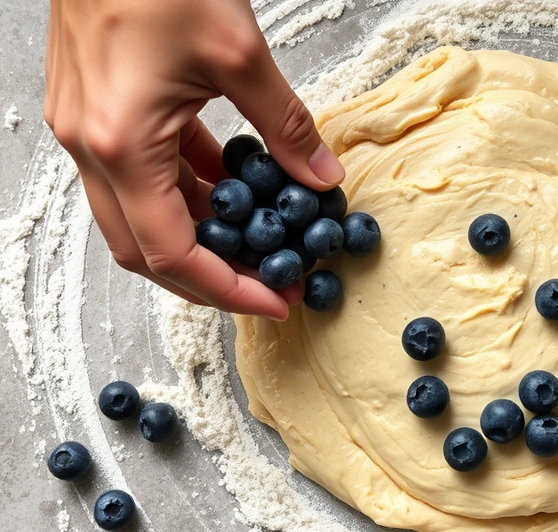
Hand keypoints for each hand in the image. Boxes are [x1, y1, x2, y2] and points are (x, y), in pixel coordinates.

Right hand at [44, 0, 345, 319]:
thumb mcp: (237, 53)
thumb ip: (284, 124)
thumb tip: (320, 177)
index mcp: (121, 145)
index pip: (172, 252)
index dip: (226, 288)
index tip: (275, 301)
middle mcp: (92, 147)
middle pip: (146, 249)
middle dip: (209, 278)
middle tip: (269, 286)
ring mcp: (86, 131)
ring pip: (140, 214)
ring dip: (198, 236)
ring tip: (258, 243)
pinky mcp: (96, 112)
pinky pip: (141, 173)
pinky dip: (185, 190)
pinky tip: (230, 187)